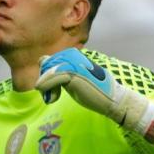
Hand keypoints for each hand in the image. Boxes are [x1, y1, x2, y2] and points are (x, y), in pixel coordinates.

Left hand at [34, 48, 153, 141]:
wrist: (111, 98)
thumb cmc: (91, 90)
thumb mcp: (71, 79)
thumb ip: (58, 71)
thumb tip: (42, 60)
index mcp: (71, 54)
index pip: (46, 61)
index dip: (46, 76)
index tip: (52, 90)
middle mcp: (71, 55)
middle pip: (45, 66)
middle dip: (45, 82)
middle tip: (52, 96)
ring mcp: (72, 62)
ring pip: (47, 72)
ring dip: (46, 87)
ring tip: (53, 99)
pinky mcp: (74, 72)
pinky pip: (52, 78)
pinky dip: (48, 89)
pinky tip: (52, 99)